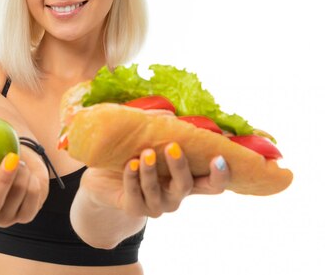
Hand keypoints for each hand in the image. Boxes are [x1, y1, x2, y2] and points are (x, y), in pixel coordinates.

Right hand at [0, 137, 48, 226]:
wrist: (17, 166)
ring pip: (17, 195)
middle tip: (11, 157)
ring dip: (21, 172)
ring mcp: (6, 218)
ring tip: (16, 158)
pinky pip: (33, 197)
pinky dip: (33, 179)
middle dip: (3, 180)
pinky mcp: (26, 216)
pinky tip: (29, 171)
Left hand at [80, 142, 229, 217]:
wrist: (104, 179)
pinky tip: (129, 164)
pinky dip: (132, 177)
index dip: (220, 176)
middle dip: (179, 166)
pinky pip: (134, 194)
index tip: (219, 158)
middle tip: (172, 146)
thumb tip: (170, 116)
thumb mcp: (149, 143)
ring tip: (145, 153)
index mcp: (185, 180)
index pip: (212, 185)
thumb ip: (161, 130)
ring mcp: (155, 205)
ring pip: (156, 190)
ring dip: (150, 171)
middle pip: (185, 186)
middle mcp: (174, 195)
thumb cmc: (133, 156)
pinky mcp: (135, 209)